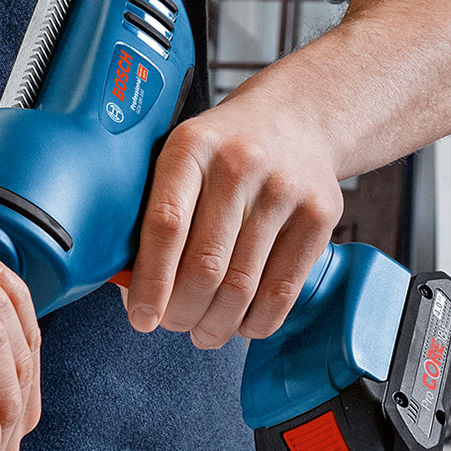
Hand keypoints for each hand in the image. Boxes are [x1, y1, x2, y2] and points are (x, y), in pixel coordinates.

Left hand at [123, 101, 342, 348]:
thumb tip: (130, 286)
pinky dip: (257, 320)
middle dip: (181, 311)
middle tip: (172, 324)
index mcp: (190, 148)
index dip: (151, 282)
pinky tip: (240, 323)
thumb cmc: (222, 151)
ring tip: (203, 332)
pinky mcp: (320, 215)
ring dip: (216, 324)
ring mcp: (284, 190)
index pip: (166, 226)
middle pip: (205, 265)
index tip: (141, 317)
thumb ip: (150, 212)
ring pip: (242, 285)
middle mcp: (239, 164)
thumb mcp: (177, 158)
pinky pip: (283, 289)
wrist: (297, 118)